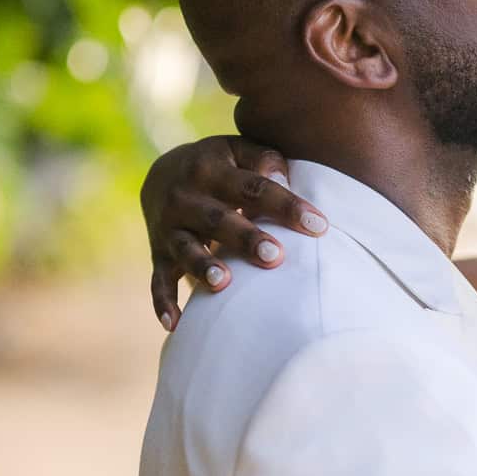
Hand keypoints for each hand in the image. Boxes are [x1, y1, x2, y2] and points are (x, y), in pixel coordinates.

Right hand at [142, 135, 326, 330]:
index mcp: (211, 169)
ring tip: (224, 283)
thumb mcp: (238, 151)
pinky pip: (158, 281)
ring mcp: (169, 228)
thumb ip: (264, 160)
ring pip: (186, 250)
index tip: (318, 226)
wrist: (162, 174)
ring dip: (203, 267)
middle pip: (218, 220)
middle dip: (245, 239)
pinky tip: (176, 324)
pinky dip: (163, 303)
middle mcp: (185, 197)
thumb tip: (285, 179)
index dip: (285, 206)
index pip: (254, 187)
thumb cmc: (221, 167)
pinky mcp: (158, 254)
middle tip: (275, 256)